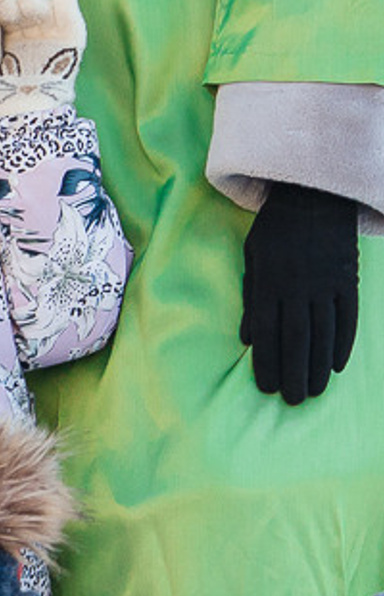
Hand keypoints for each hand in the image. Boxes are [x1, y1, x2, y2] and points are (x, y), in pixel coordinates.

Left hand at [0, 0, 83, 121]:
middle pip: (26, 8)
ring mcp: (50, 37)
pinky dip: (68, 3)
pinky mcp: (71, 43)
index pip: (6, 13)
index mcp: (8, 36)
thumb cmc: (1, 97)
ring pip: (48, 9)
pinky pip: (71, 20)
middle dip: (20, 3)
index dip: (3, 8)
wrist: (24, 119)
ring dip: (39, 3)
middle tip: (13, 7)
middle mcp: (29, 33)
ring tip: (29, 4)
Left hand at [241, 180, 360, 404]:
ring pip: (323, 333)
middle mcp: (297, 287)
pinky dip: (343, 343)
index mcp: (268, 281)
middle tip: (293, 400)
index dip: (266, 362)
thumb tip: (247, 338)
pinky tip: (337, 365)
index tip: (266, 387)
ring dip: (318, 365)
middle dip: (293, 372)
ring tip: (315, 391)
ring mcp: (326, 283)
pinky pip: (347, 317)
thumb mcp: (252, 256)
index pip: (266, 331)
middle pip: (296, 338)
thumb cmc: (275, 228)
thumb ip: (251, 296)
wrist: (314, 196)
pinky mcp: (347, 279)